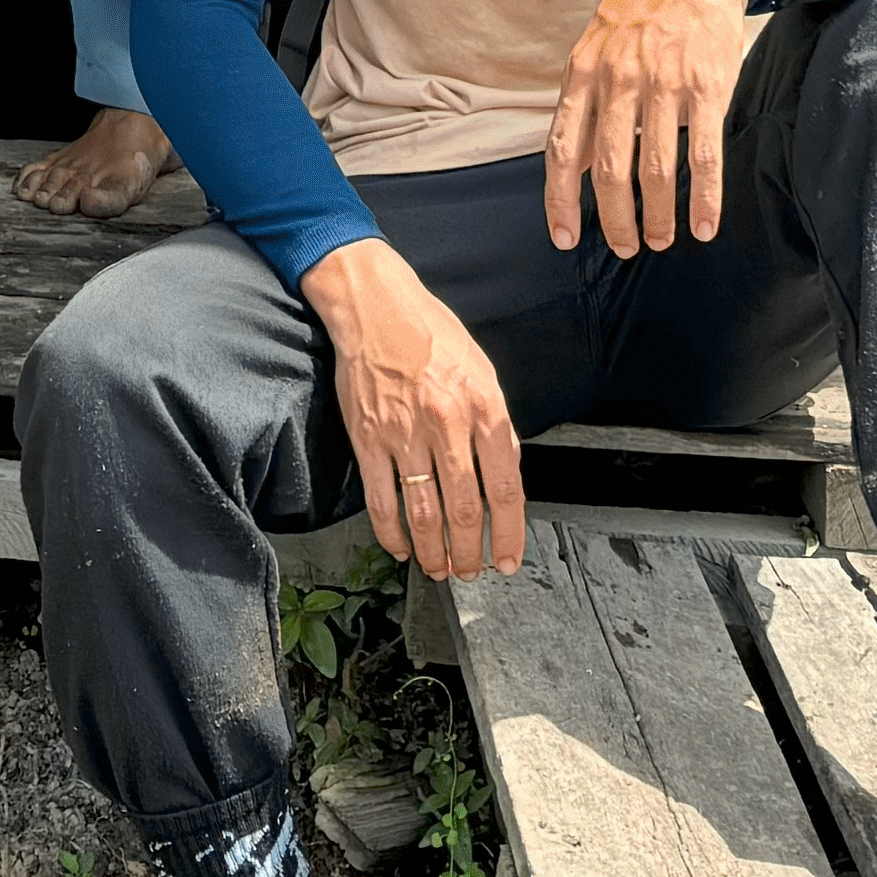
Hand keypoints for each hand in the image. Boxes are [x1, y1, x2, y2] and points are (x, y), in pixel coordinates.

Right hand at [304, 243, 525, 576]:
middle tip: (472, 570)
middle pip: (464, 509)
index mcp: (483, 407)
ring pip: (423, 513)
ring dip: (434, 551)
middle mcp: (446, 423)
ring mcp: (404, 434)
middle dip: (470, 551)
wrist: (375, 306)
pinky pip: (380, 500)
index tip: (508, 558)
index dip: (508, 533)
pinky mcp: (368, 438)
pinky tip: (401, 547)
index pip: (504, 488)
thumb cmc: (430, 333)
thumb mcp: (481, 370)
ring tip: (440, 568)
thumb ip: (494, 424)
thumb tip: (502, 474)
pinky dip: (391, 533)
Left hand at [545, 0, 751, 258]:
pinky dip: (704, 198)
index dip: (560, 200)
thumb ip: (585, 103)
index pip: (564, 148)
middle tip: (625, 247)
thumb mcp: (596, 46)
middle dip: (615, 219)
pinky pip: (704, 155)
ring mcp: (664, 84)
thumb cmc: (641, 12)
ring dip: (658, 217)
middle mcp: (618, 79)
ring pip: (656, 170)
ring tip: (662, 240)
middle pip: (611, 170)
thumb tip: (575, 164)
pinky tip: (704, 224)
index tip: (565, 238)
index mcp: (584, 71)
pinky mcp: (707, 86)